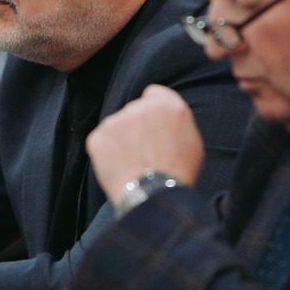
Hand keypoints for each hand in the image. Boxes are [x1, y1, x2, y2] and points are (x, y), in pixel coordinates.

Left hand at [86, 85, 205, 201]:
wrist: (154, 196)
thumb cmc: (178, 173)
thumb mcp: (192, 141)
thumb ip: (176, 121)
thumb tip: (165, 117)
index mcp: (166, 105)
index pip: (153, 93)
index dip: (153, 111)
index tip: (153, 126)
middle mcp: (139, 107)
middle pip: (134, 110)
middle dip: (136, 126)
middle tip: (144, 151)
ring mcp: (115, 121)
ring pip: (117, 125)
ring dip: (121, 139)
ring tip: (133, 163)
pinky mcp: (97, 137)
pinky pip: (102, 141)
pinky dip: (107, 153)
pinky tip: (120, 168)